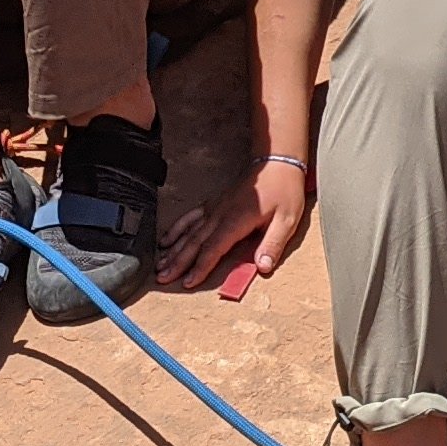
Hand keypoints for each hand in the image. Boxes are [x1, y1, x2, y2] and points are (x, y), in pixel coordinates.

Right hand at [158, 156, 313, 290]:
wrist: (276, 163)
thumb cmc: (283, 191)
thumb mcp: (287, 220)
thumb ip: (273, 245)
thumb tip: (263, 267)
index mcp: (236, 220)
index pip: (213, 248)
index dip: (200, 267)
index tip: (188, 283)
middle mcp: (220, 214)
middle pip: (194, 242)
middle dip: (177, 262)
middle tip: (162, 279)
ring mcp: (214, 208)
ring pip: (188, 232)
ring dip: (173, 250)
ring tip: (160, 266)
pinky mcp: (213, 204)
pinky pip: (189, 218)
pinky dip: (176, 229)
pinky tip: (165, 240)